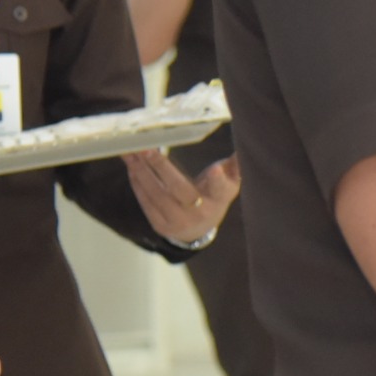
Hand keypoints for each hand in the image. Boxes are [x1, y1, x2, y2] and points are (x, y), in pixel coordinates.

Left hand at [124, 151, 240, 244]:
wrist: (198, 228)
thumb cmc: (214, 195)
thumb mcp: (229, 181)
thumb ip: (235, 164)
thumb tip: (244, 146)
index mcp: (220, 198)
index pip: (222, 189)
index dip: (218, 180)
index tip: (216, 169)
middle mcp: (201, 212)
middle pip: (180, 189)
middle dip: (161, 167)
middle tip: (147, 149)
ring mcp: (179, 221)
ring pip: (157, 195)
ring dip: (141, 173)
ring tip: (130, 154)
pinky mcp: (161, 225)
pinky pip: (146, 202)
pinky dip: (137, 184)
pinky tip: (131, 168)